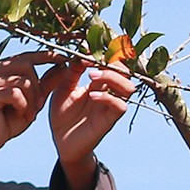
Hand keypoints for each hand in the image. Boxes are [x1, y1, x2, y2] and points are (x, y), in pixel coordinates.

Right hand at [0, 50, 60, 160]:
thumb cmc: (8, 120)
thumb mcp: (33, 99)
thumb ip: (46, 83)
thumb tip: (64, 66)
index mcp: (1, 67)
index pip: (27, 56)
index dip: (46, 56)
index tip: (65, 58)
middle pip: (27, 65)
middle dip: (38, 87)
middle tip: (39, 105)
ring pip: (23, 80)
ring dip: (32, 100)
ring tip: (28, 113)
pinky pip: (15, 94)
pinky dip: (23, 106)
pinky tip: (19, 114)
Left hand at [48, 61, 133, 184]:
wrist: (61, 141)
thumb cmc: (62, 115)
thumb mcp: (63, 88)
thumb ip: (71, 72)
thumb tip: (81, 54)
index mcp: (98, 84)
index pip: (112, 65)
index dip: (106, 55)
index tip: (90, 49)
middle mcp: (108, 93)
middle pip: (126, 73)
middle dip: (112, 64)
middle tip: (93, 64)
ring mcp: (110, 107)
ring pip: (129, 88)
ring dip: (113, 78)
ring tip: (92, 77)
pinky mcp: (109, 121)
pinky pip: (120, 106)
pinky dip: (107, 97)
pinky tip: (91, 96)